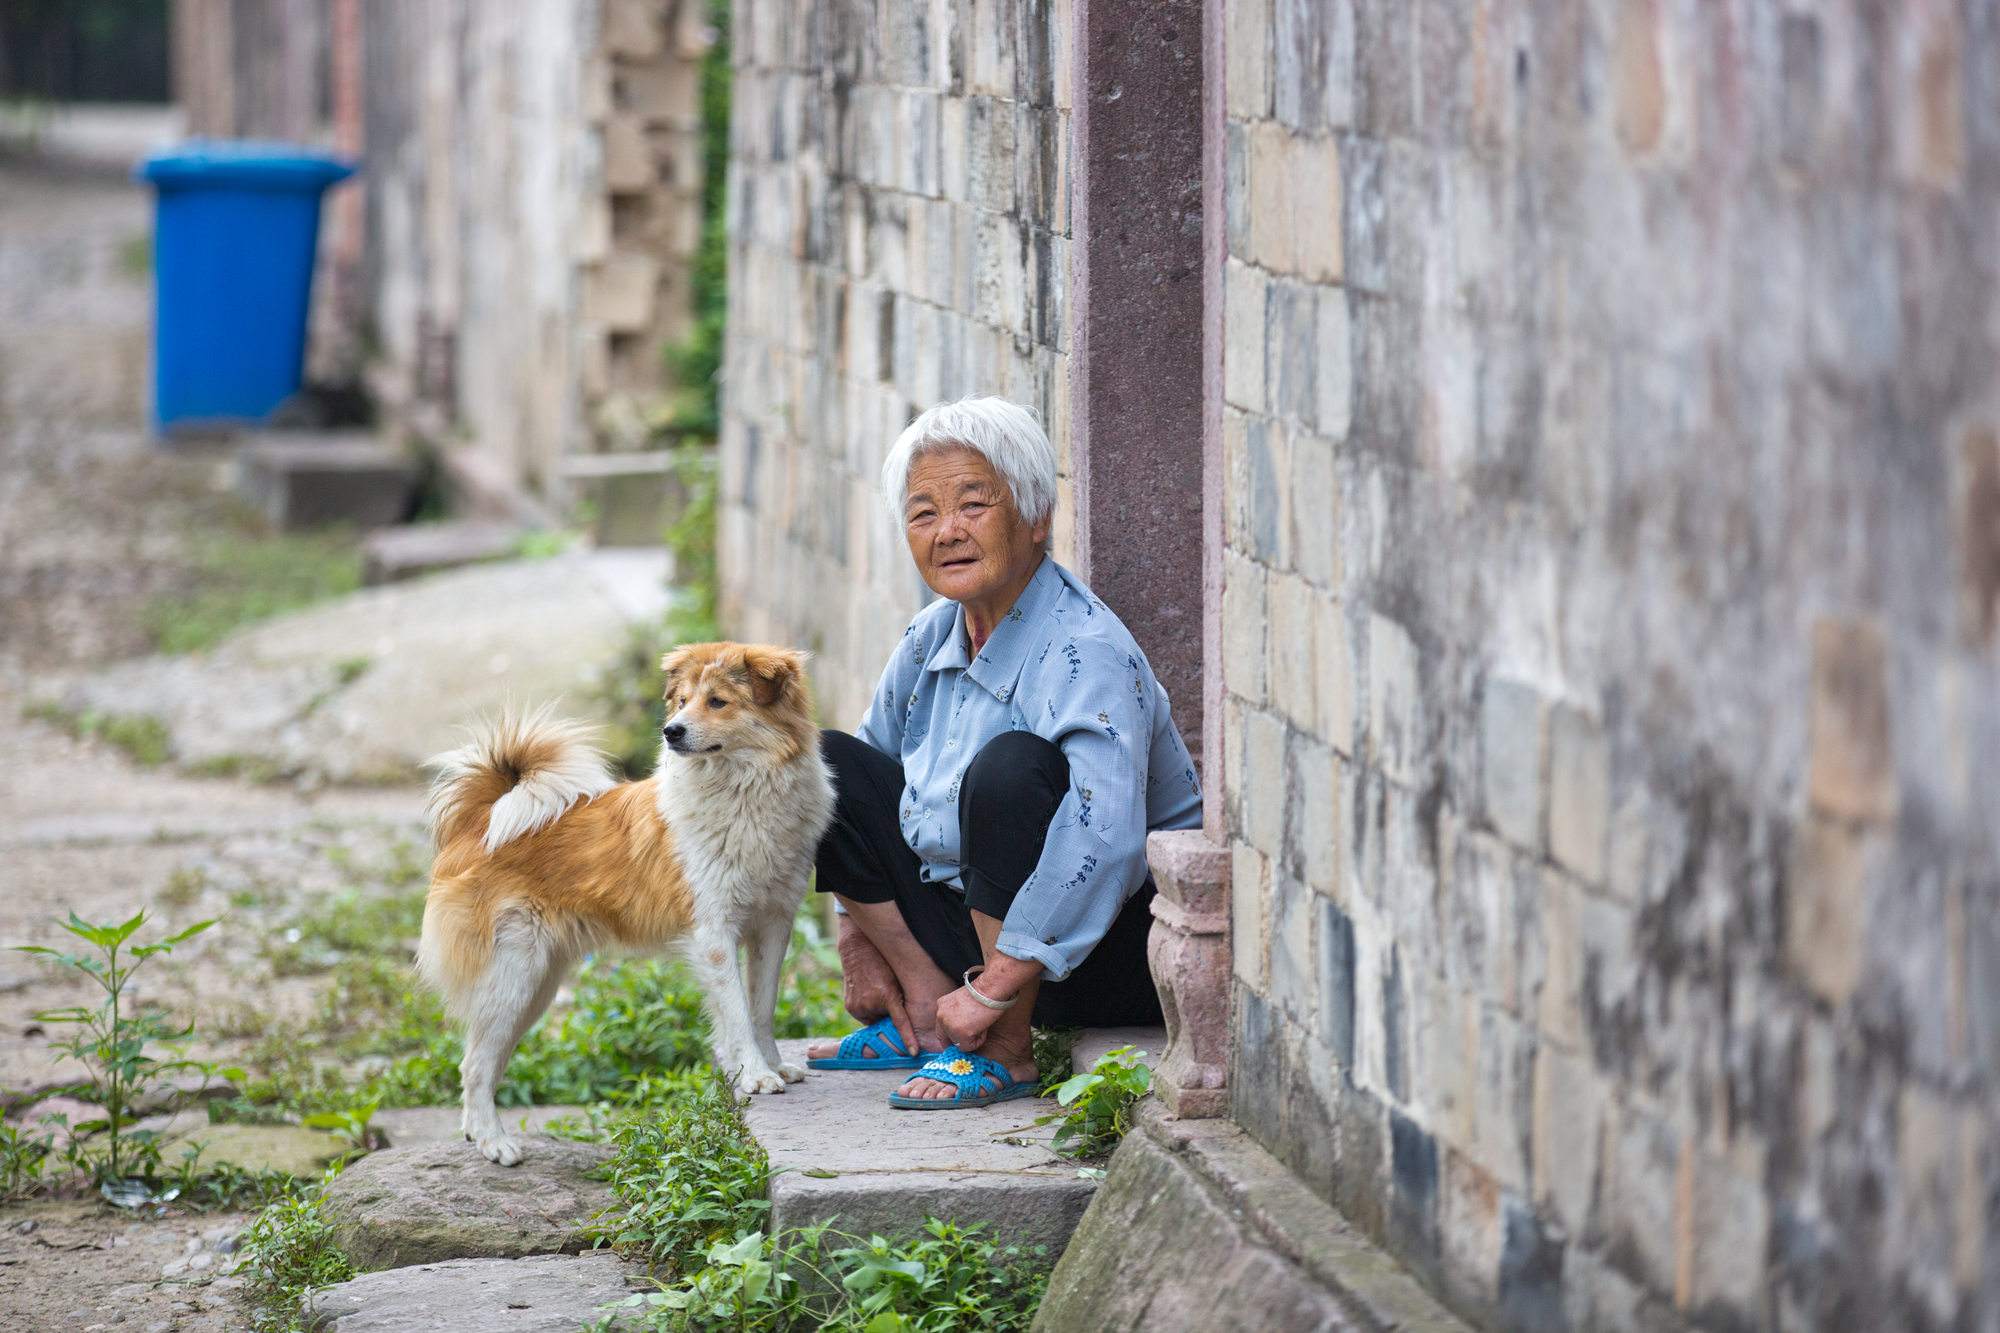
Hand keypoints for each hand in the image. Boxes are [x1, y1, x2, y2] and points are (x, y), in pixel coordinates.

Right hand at [836, 918, 915, 1054]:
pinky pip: (863, 1016)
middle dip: (888, 1016)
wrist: (858, 950)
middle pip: (886, 1022)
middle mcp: (871, 1004)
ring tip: (876, 990)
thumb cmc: (882, 961)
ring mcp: (858, 1006)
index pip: (900, 1023)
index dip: (908, 1039)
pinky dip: (867, 1009)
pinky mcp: (850, 1007)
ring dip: (877, 1012)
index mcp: (887, 996)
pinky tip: (868, 992)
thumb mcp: (896, 979)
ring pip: (874, 1020)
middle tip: (887, 996)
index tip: (913, 1053)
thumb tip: (907, 1018)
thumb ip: (900, 999)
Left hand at [935, 985, 1003, 1050]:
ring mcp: (949, 1026)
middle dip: (959, 1039)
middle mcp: (941, 1016)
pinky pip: (969, 1046)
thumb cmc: (983, 993)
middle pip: (947, 1039)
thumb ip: (956, 1015)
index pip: (941, 1028)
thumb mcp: (962, 1002)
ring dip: (971, 1038)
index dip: (951, 1036)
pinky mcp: (961, 1034)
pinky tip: (983, 1027)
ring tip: (980, 1024)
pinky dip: (978, 1041)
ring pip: (959, 1044)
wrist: (990, 989)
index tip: (959, 1039)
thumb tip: (962, 1029)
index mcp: (941, 1006)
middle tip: (974, 1031)